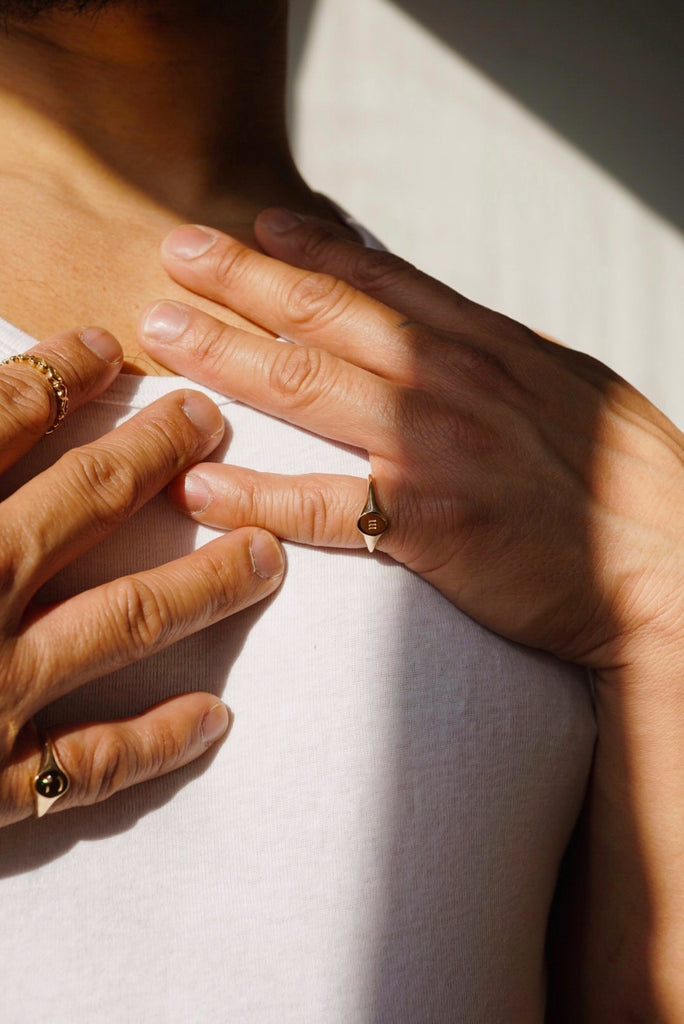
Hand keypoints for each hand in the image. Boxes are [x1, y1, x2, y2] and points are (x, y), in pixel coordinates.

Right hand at [0, 327, 283, 826]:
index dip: (55, 377)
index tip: (105, 346)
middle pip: (79, 504)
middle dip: (152, 454)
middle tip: (209, 422)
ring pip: (120, 620)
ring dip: (203, 584)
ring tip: (266, 555)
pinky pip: (92, 765)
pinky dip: (157, 742)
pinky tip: (217, 719)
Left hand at [139, 214, 683, 677]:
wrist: (664, 563)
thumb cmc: (622, 479)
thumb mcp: (569, 385)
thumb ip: (500, 352)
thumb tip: (452, 324)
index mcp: (487, 346)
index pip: (384, 281)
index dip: (312, 249)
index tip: (259, 225)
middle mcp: (451, 384)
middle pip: (326, 317)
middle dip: (242, 279)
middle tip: (175, 254)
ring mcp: (434, 451)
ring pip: (308, 389)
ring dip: (225, 356)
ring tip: (163, 336)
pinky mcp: (428, 527)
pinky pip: (323, 506)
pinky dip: (256, 494)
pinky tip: (200, 483)